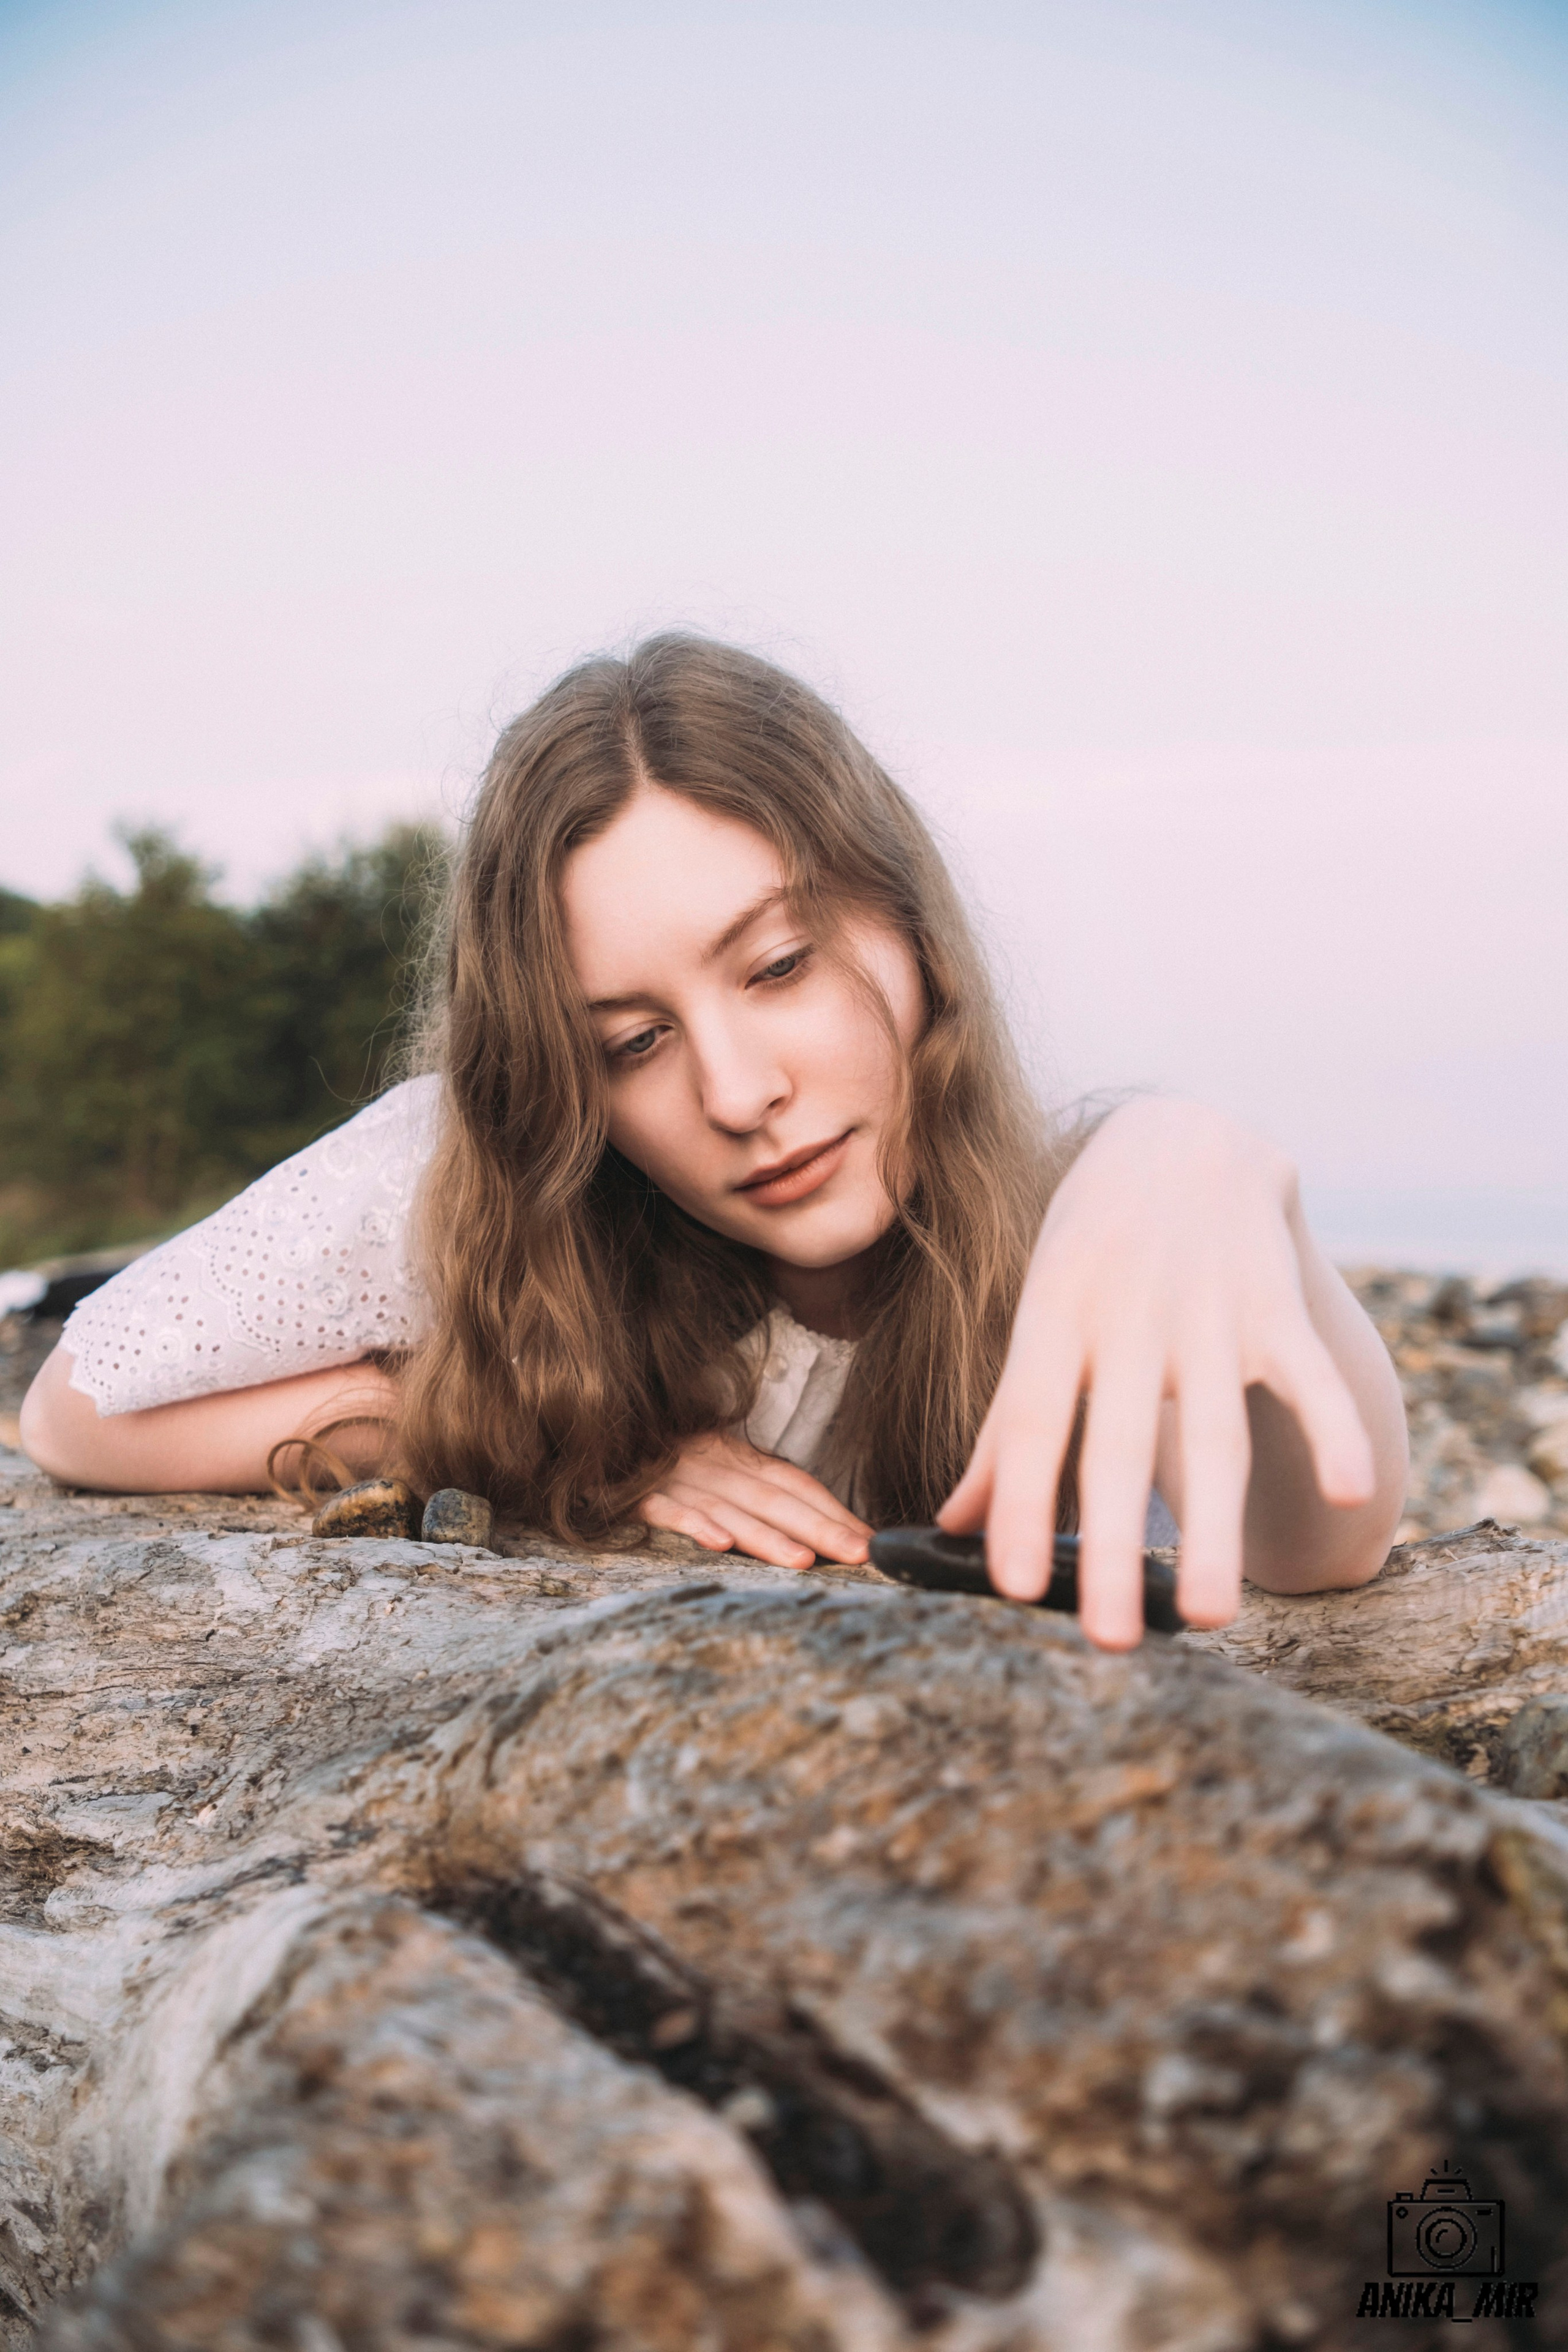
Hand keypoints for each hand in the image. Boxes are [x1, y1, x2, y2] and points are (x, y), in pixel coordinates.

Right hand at [636, 1429, 872, 1570]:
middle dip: (819, 1526)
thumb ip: (752, 1494)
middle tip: (859, 1554)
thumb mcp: (710, 1468)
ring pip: (728, 1508)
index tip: (869, 1540)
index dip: (832, 1509)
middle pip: (772, 1497)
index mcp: (733, 1456)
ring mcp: (673, 1478)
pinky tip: (718, 1544)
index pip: (793, 1482)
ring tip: (802, 1561)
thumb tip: (810, 1533)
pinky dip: (693, 1523)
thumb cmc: (657, 1463)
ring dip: (766, 1535)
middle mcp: (710, 1463)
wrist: (591, 1436)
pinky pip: (666, 1510)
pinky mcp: (635, 1495)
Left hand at [939, 1099, 1380, 1648]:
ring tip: (1212, 1617)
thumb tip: (951, 1528)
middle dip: (1116, 1546)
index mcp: (1054, 1320)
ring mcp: (1205, 1310)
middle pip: (1119, 1445)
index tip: (1012, 1587)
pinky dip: (1332, 1426)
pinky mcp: (1274, 1303)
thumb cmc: (1092, 1253)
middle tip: (1110, 1643)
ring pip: (1213, 1429)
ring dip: (1215, 1524)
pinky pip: (1304, 1371)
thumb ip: (1006, 1428)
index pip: (1033, 1423)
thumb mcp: (1039, 1318)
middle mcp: (1125, 1317)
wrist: (1181, 1139)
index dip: (1021, 1502)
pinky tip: (1354, 1491)